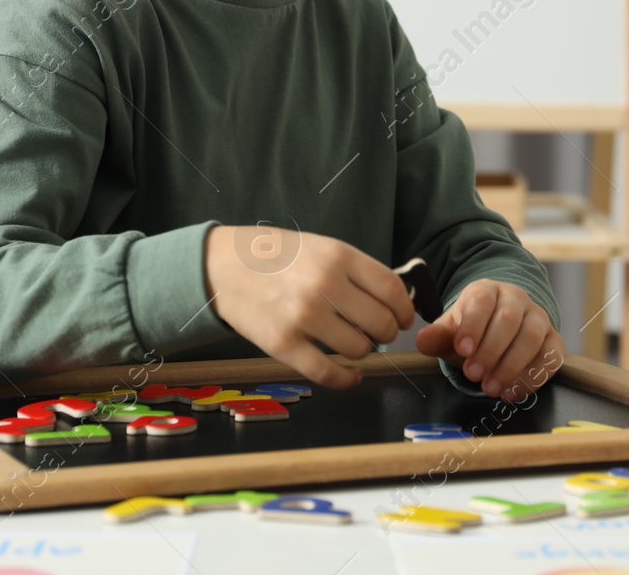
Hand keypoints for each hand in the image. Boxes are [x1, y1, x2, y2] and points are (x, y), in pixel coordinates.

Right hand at [203, 226, 413, 387]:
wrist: (223, 267)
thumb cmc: (278, 257)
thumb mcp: (322, 248)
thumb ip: (357, 271)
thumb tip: (396, 302)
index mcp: (338, 256)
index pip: (392, 289)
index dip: (405, 310)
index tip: (404, 319)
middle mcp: (324, 285)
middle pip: (381, 322)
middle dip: (387, 333)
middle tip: (378, 333)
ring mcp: (303, 316)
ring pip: (359, 349)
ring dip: (364, 352)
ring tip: (353, 343)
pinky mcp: (283, 344)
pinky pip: (328, 374)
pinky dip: (347, 380)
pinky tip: (351, 376)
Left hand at [414, 279, 563, 400]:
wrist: (497, 329)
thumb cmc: (472, 331)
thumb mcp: (451, 332)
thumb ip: (437, 337)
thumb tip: (421, 340)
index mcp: (487, 291)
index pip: (482, 301)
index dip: (473, 325)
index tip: (462, 350)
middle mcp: (516, 299)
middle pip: (509, 319)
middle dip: (491, 350)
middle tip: (473, 375)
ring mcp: (538, 318)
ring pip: (532, 337)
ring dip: (511, 366)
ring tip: (491, 389)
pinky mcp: (553, 339)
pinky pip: (551, 356)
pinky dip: (533, 377)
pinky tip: (512, 393)